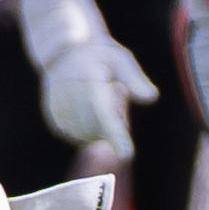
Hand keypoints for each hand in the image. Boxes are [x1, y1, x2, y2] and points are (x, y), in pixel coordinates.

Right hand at [39, 37, 153, 158]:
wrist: (61, 53)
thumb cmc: (97, 55)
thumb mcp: (120, 59)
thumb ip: (135, 80)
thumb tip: (152, 97)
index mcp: (90, 83)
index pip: (106, 115)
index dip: (117, 136)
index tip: (126, 155)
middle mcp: (72, 100)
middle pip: (103, 130)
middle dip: (114, 119)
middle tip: (112, 91)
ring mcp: (61, 113)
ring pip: (92, 136)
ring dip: (100, 125)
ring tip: (95, 98)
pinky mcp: (56, 123)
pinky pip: (80, 137)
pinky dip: (88, 128)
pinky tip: (86, 108)